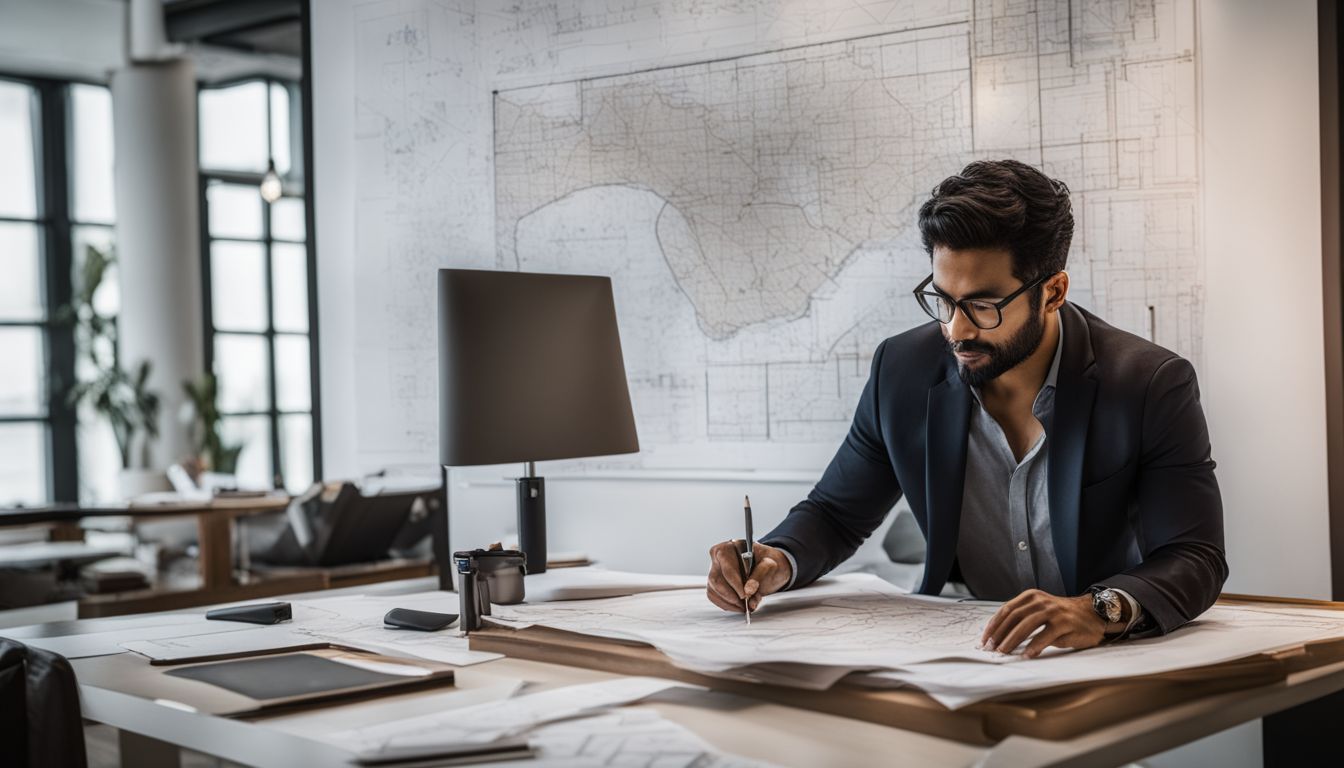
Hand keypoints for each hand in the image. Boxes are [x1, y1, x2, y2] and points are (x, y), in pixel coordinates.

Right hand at [706, 540, 792, 613]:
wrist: (766, 566)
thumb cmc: (766, 560)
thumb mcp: (769, 563)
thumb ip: (759, 574)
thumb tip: (748, 590)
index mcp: (728, 548)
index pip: (727, 569)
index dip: (735, 584)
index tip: (745, 595)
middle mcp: (717, 558)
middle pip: (716, 581)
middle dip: (732, 596)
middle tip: (745, 605)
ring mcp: (713, 571)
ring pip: (713, 591)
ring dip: (730, 603)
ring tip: (746, 606)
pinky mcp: (713, 583)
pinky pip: (714, 597)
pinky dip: (726, 605)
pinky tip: (738, 606)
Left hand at [979, 589, 1113, 658]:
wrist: (1091, 614)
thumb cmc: (1060, 616)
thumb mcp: (1039, 610)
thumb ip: (1021, 618)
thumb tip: (998, 637)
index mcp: (1031, 597)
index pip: (1006, 610)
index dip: (994, 625)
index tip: (985, 639)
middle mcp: (1041, 602)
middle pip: (1014, 617)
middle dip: (1000, 634)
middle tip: (991, 648)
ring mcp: (1054, 612)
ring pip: (1027, 625)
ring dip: (1013, 640)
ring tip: (1004, 652)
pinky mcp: (1065, 624)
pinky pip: (1046, 636)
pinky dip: (1034, 646)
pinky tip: (1027, 655)